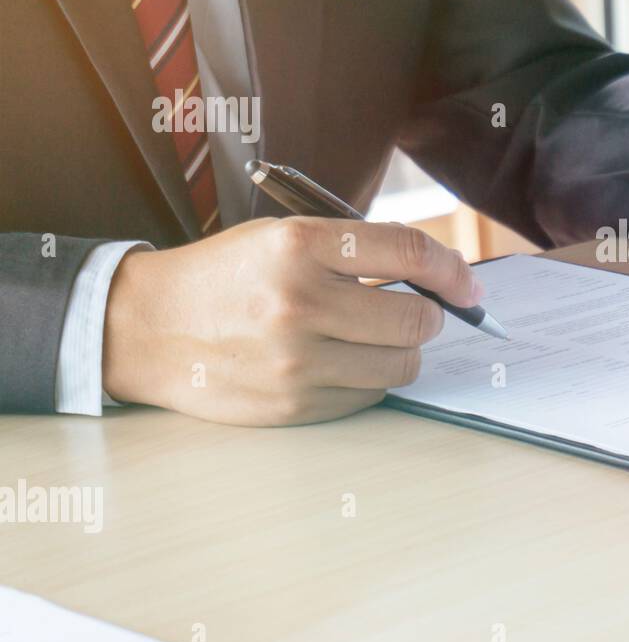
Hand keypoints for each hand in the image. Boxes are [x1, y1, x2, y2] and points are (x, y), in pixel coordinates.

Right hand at [103, 217, 480, 424]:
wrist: (148, 327)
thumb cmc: (227, 276)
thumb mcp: (283, 237)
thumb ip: (357, 249)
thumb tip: (441, 278)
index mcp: (299, 245)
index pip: (409, 252)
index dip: (453, 270)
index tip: (468, 285)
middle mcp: (299, 302)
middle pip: (417, 318)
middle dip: (427, 314)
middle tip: (410, 309)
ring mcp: (296, 360)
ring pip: (402, 364)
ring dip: (401, 350)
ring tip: (370, 336)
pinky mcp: (293, 404)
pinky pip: (369, 396)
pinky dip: (368, 379)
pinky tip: (337, 362)